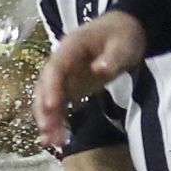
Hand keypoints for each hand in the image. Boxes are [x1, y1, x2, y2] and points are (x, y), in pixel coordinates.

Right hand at [34, 12, 147, 148]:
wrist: (126, 29)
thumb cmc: (124, 35)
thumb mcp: (123, 45)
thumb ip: (111, 58)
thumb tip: (97, 69)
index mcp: (71, 46)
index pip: (55, 67)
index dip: (51, 87)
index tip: (51, 106)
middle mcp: (61, 60)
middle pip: (45, 85)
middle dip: (44, 109)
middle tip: (48, 131)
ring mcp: (64, 74)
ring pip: (47, 97)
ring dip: (48, 118)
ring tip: (52, 142)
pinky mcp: (70, 85)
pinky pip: (58, 104)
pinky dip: (55, 119)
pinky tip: (55, 138)